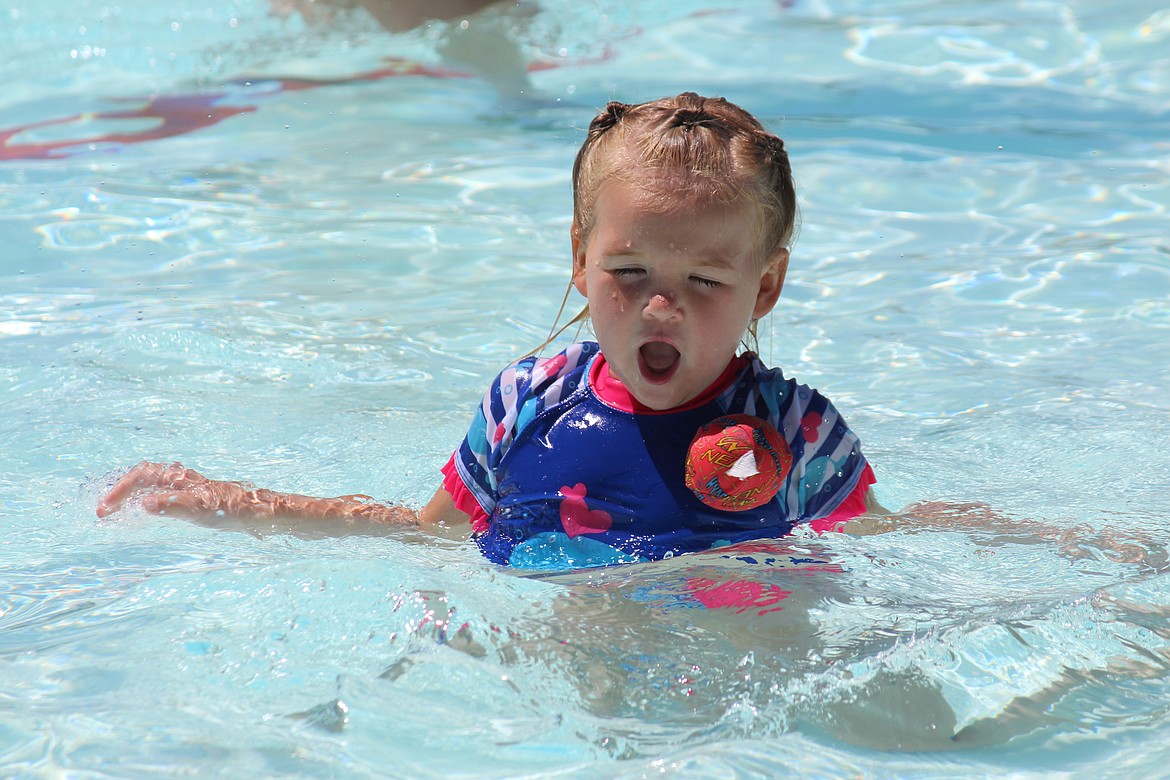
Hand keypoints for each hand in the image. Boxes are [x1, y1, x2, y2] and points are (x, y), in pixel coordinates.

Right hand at [97, 461, 245, 519]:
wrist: (253, 511)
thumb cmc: (227, 509)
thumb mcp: (197, 509)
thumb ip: (170, 505)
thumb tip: (143, 503)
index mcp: (176, 477)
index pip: (139, 476)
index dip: (119, 490)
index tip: (104, 509)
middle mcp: (178, 477)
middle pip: (141, 477)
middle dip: (120, 491)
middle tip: (103, 512)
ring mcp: (184, 486)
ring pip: (149, 483)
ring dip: (130, 494)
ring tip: (115, 511)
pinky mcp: (190, 496)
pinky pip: (159, 492)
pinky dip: (144, 499)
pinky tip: (143, 510)